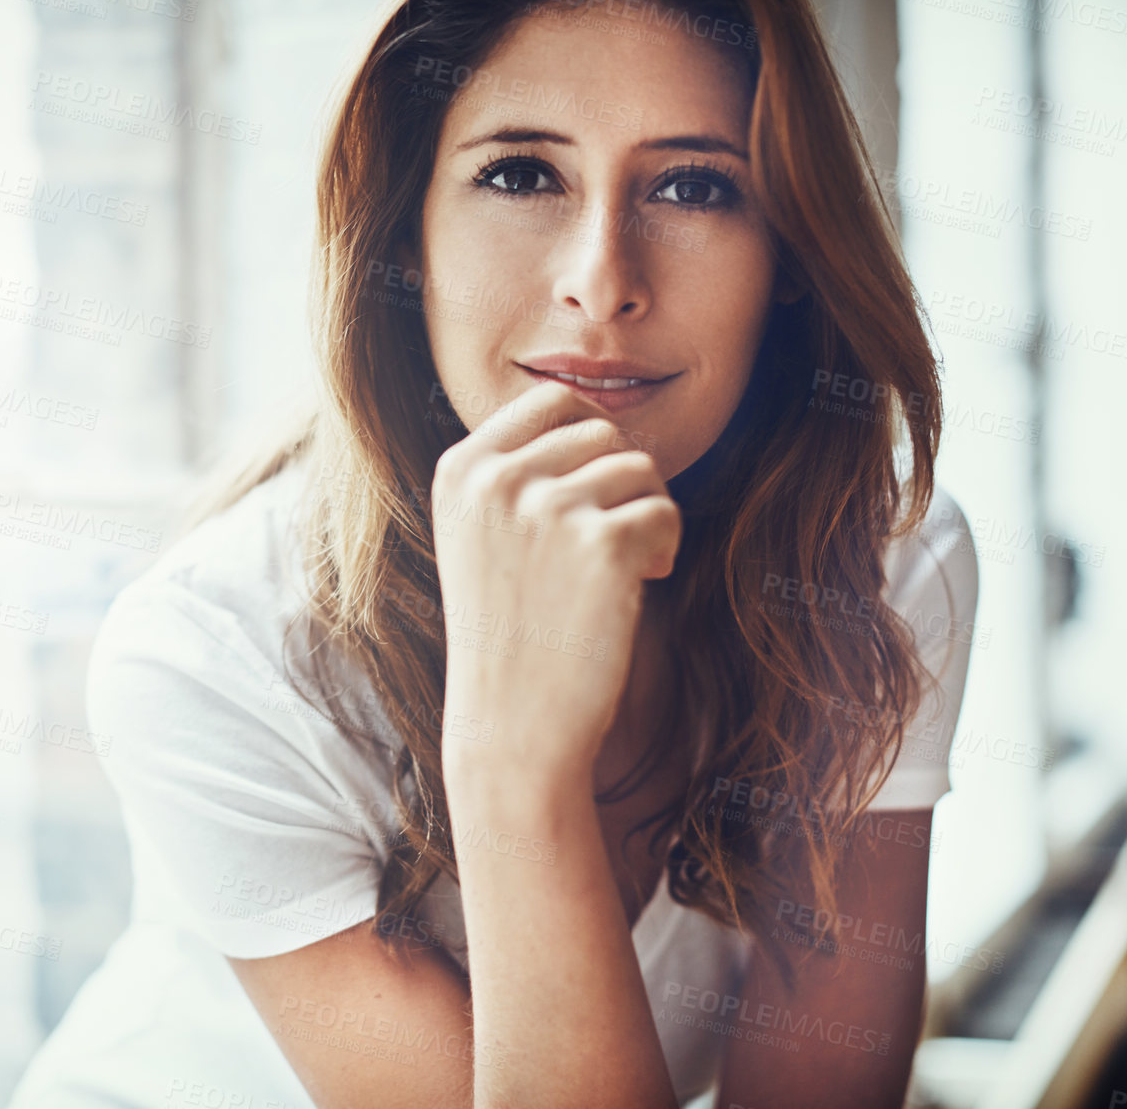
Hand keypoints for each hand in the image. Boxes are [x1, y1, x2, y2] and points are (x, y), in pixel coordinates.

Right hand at [430, 380, 681, 782]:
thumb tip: (599, 422)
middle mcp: (497, 478)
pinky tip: (640, 585)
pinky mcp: (602, 543)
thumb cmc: (507, 634)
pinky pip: (665, 513)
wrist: (512, 726)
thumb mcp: (481, 535)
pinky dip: (665, 547)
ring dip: (647, 513)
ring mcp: (547, 507)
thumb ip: (518, 472)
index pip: (550, 400)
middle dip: (622, 482)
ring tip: (626, 567)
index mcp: (460, 469)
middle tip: (614, 540)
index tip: (591, 491)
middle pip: (601, 431)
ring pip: (640, 468)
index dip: (589, 439)